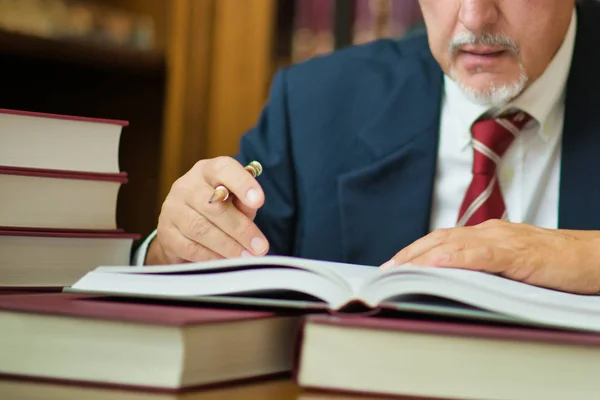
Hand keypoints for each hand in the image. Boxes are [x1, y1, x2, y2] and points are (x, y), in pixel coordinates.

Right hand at [146, 157, 268, 264]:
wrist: (185, 231)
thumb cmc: (219, 211)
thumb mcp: (236, 202)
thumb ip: (244, 203)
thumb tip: (252, 206)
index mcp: (207, 171)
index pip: (224, 170)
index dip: (242, 184)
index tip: (259, 201)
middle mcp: (186, 186)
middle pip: (213, 205)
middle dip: (240, 228)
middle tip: (260, 247)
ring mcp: (172, 209)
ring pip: (201, 228)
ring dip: (228, 246)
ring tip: (247, 257)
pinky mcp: (166, 233)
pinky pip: (190, 247)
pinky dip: (212, 257)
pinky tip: (227, 263)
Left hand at [380, 219, 599, 293]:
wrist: (593, 257)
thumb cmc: (555, 264)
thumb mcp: (510, 267)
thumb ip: (483, 269)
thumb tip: (452, 284)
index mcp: (487, 236)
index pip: (442, 240)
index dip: (415, 252)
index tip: (394, 267)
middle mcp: (490, 232)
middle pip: (439, 238)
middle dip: (409, 254)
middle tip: (386, 272)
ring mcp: (503, 239)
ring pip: (454, 242)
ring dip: (423, 255)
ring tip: (399, 269)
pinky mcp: (518, 252)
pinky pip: (481, 253)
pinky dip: (456, 257)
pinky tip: (437, 263)